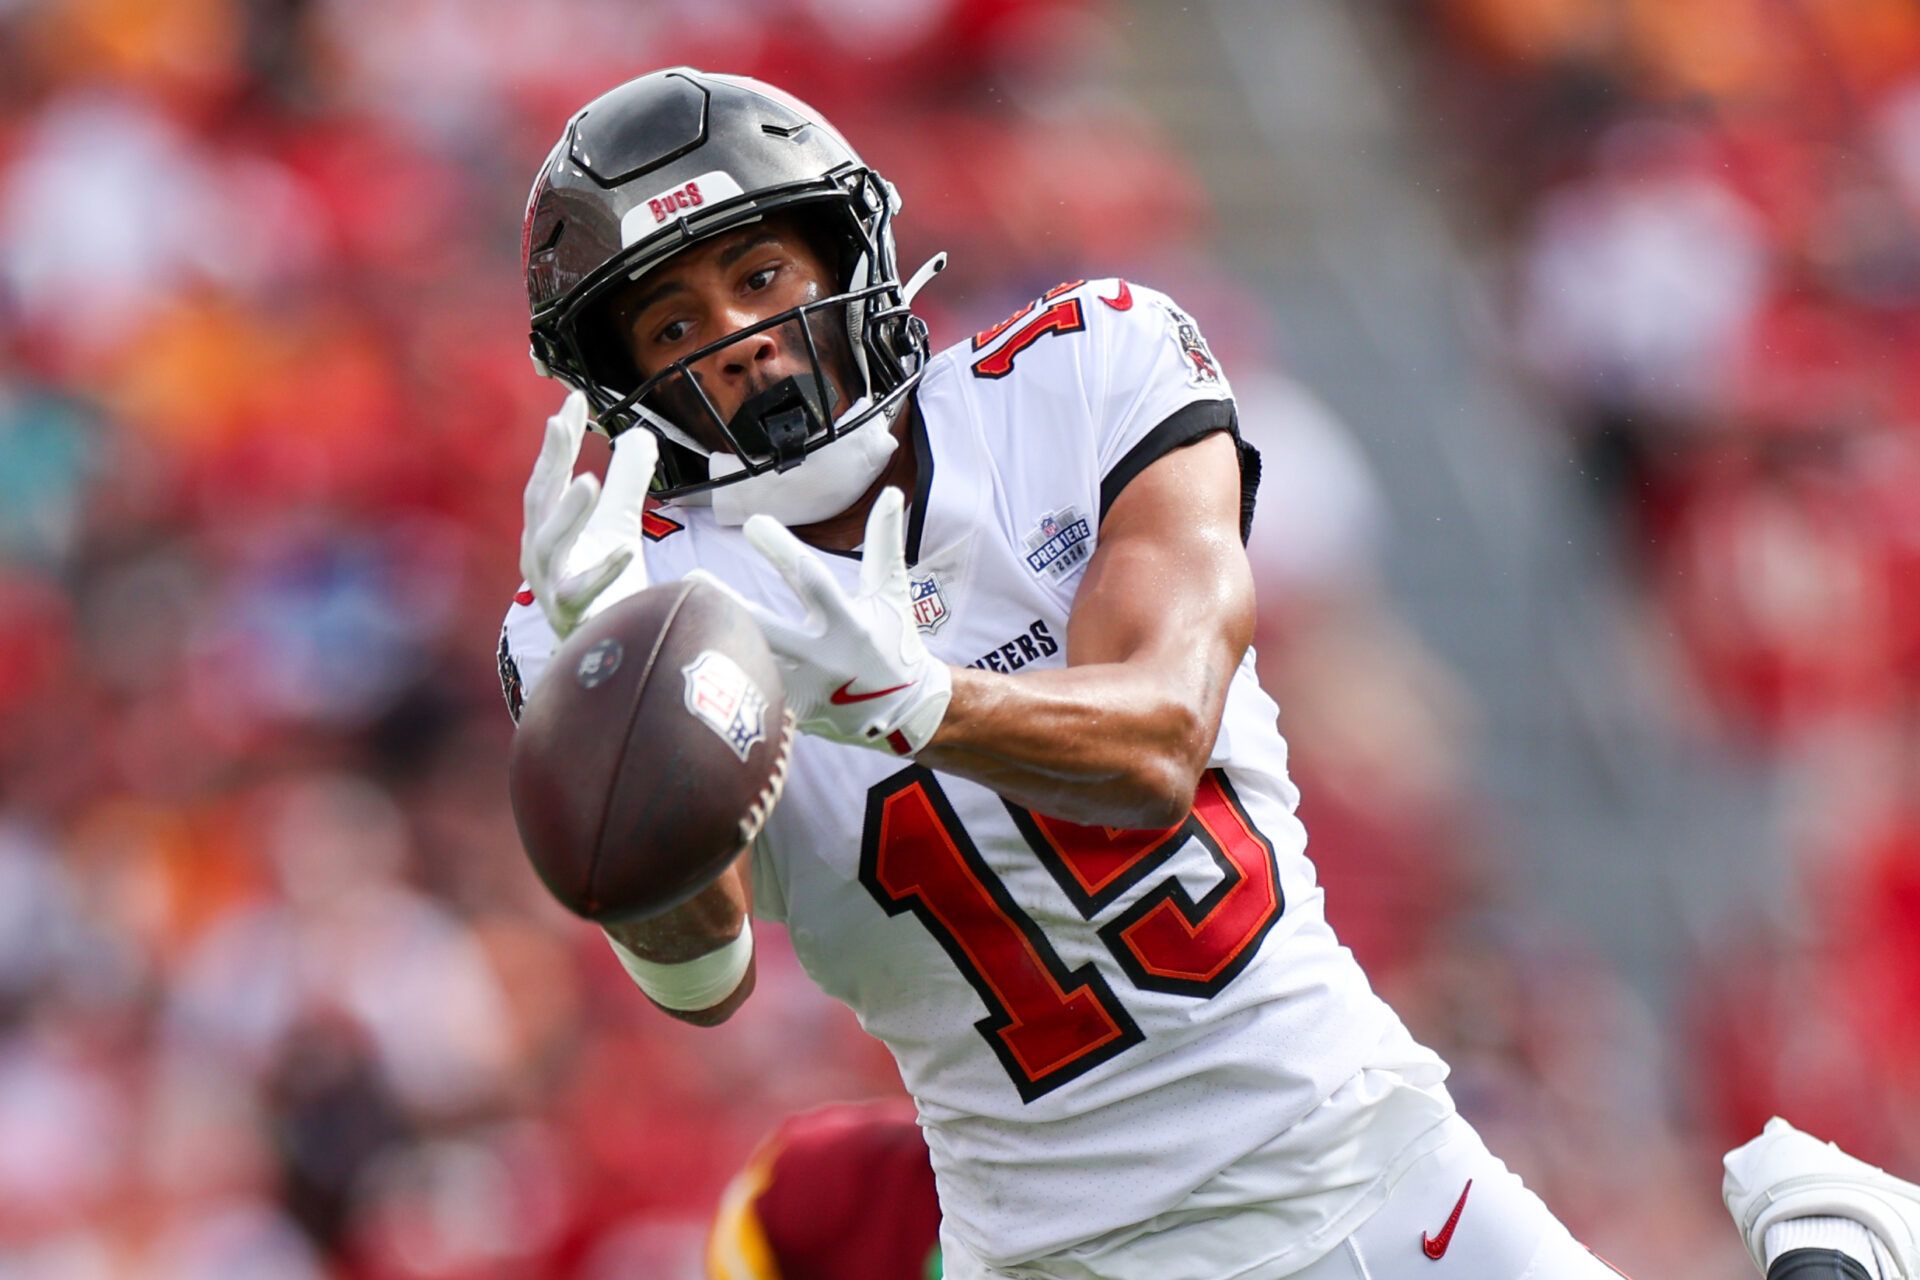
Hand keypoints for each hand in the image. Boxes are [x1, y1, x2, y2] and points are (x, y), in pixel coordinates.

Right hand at [519, 391, 658, 638]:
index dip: (558, 439)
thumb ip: (628, 480)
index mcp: (545, 528)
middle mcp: (538, 555)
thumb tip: (640, 433)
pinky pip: (584, 593)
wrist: (606, 651)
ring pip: (550, 546)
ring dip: (568, 514)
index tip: (572, 399)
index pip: (549, 475)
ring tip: (589, 482)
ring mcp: (551, 587)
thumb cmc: (607, 585)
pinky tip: (624, 550)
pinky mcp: (572, 617)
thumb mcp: (619, 523)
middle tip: (560, 423)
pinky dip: (603, 571)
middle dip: (548, 462)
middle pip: (538, 501)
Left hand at [695, 488, 952, 755]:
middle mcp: (825, 657)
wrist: (904, 712)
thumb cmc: (893, 639)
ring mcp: (807, 690)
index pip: (812, 581)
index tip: (753, 523)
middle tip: (692, 575)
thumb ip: (885, 543)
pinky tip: (693, 657)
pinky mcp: (794, 713)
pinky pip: (755, 694)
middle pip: (770, 629)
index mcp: (850, 623)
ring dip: (718, 639)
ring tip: (678, 615)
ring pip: (755, 663)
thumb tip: (890, 492)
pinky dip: (729, 674)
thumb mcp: (892, 592)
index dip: (783, 552)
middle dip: (730, 603)